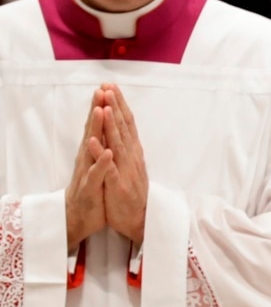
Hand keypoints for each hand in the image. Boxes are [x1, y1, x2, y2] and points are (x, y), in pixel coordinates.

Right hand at [66, 89, 109, 250]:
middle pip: (93, 131)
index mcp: (94, 153)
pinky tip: (108, 152)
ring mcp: (87, 172)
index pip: (100, 127)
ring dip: (96, 130)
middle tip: (101, 90)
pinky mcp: (90, 188)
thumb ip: (101, 147)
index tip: (109, 88)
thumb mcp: (99, 166)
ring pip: (92, 148)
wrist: (79, 218)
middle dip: (98, 110)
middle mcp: (88, 159)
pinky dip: (101, 163)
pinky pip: (96, 174)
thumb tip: (106, 128)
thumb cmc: (92, 191)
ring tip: (100, 111)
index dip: (104, 108)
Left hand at [100, 85, 147, 243]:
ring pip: (118, 144)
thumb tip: (125, 128)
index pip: (127, 123)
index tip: (112, 87)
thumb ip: (128, 147)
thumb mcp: (131, 166)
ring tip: (105, 107)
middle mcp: (131, 157)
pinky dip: (101, 155)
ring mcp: (125, 171)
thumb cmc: (131, 192)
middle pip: (124, 128)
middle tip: (109, 87)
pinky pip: (108, 168)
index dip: (119, 105)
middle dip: (115, 107)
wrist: (139, 220)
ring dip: (111, 125)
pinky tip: (94, 142)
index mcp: (132, 152)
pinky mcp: (118, 186)